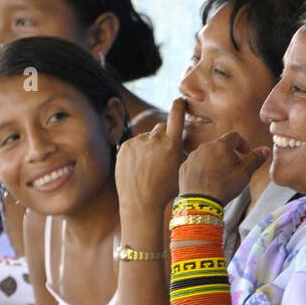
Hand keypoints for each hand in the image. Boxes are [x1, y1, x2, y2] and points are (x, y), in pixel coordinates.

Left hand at [115, 98, 185, 219]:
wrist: (140, 204)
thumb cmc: (164, 191)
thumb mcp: (180, 170)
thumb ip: (178, 151)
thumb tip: (177, 138)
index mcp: (172, 144)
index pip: (176, 115)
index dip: (178, 106)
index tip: (179, 100)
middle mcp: (155, 139)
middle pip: (161, 127)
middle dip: (162, 137)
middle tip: (160, 156)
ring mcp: (138, 142)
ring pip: (146, 138)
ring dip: (148, 147)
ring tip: (146, 168)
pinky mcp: (125, 146)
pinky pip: (134, 144)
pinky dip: (136, 153)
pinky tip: (137, 168)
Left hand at [178, 132, 270, 205]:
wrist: (199, 203)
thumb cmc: (224, 187)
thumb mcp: (245, 174)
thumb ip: (255, 159)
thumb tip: (266, 149)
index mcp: (221, 145)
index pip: (234, 136)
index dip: (242, 144)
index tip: (245, 154)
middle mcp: (205, 147)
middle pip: (220, 146)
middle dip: (228, 154)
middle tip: (234, 169)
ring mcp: (192, 157)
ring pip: (207, 155)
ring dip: (214, 161)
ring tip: (219, 177)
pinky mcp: (184, 167)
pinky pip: (196, 164)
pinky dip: (202, 170)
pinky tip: (206, 182)